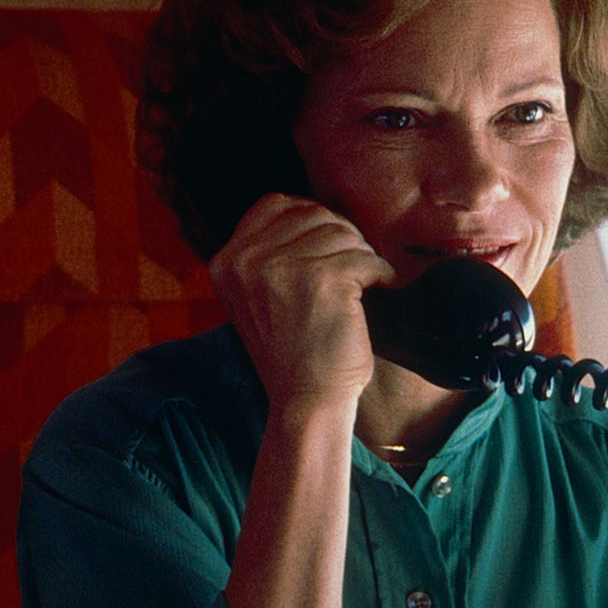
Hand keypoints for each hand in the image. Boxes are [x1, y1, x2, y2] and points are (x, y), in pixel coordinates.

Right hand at [209, 194, 394, 410]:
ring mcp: (282, 268)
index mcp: (227, 262)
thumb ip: (269, 255)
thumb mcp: (258, 297)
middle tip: (351, 273)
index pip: (275, 204)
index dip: (311, 217)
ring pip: (343, 232)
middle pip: (314, 215)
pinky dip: (380, 274)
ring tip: (359, 288)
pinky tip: (375, 293)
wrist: (305, 403)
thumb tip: (316, 212)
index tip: (329, 246)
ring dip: (362, 257)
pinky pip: (366, 257)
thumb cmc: (293, 353)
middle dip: (342, 239)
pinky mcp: (321, 280)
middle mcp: (247, 260)